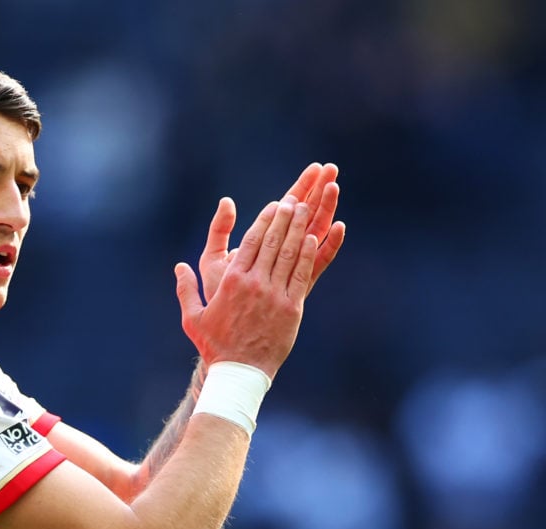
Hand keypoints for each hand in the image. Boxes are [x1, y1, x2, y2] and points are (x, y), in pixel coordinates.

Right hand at [175, 198, 317, 378]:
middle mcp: (254, 284)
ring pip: (289, 255)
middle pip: (272, 242)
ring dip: (299, 230)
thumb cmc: (215, 345)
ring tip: (306, 210)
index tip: (274, 205)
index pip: (251, 243)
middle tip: (295, 199)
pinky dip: (307, 255)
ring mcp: (275, 295)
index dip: (265, 221)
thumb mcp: (192, 318)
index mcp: (231, 282)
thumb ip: (186, 289)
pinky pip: (301, 275)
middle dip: (285, 218)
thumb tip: (179, 267)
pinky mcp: (291, 308)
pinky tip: (312, 239)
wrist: (240, 371)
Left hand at [199, 162, 344, 301]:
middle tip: (330, 167)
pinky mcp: (297, 290)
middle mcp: (278, 258)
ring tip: (335, 186)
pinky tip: (338, 227)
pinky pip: (316, 264)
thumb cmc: (217, 299)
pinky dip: (328, 246)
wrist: (226, 338)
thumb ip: (219, 232)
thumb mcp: (213, 261)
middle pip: (301, 217)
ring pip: (312, 235)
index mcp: (262, 247)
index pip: (282, 210)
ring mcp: (289, 272)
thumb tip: (226, 201)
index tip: (313, 168)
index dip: (297, 188)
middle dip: (314, 191)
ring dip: (324, 210)